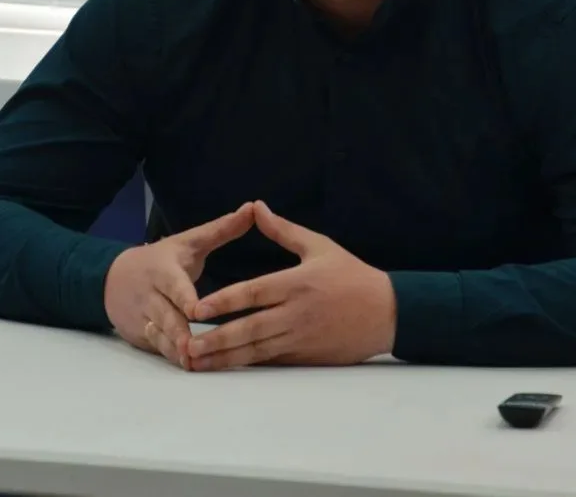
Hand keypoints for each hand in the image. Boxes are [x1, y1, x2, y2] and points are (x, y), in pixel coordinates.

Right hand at [104, 201, 254, 368]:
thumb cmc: (162, 260)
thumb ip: (221, 230)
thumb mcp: (189, 241)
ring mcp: (143, 317)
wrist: (112, 278)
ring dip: (174, 349)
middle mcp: (151, 295)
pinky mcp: (140, 335)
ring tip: (193, 363)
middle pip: (166, 315)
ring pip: (159, 335)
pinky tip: (187, 366)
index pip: (174, 286)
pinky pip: (155, 347)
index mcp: (164, 270)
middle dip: (179, 332)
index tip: (197, 311)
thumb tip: (252, 208)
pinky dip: (169, 356)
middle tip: (194, 348)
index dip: (185, 299)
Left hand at [183, 200, 395, 370]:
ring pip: (257, 351)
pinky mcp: (308, 357)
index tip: (196, 310)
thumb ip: (283, 230)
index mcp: (296, 284)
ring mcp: (301, 339)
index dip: (223, 302)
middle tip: (187, 346)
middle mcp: (295, 314)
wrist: (388, 312)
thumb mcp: (319, 246)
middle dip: (216, 340)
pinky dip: (249, 366)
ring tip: (198, 363)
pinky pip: (273, 362)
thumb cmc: (352, 275)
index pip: (252, 294)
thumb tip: (256, 207)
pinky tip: (228, 369)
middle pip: (249, 329)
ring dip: (225, 358)